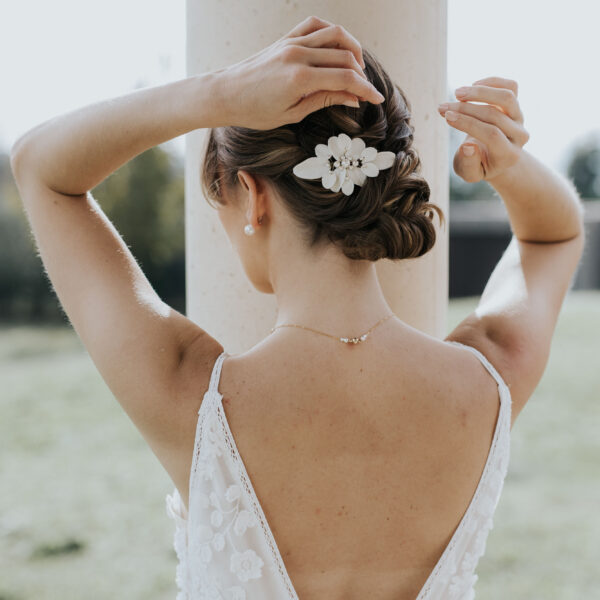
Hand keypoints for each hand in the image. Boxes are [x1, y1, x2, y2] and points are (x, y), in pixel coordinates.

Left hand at [212, 15, 384, 129]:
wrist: (226, 94)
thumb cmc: (255, 111)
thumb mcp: (293, 113)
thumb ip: (324, 100)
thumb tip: (352, 97)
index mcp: (300, 79)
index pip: (345, 78)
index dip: (365, 89)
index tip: (376, 99)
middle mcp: (298, 55)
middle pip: (345, 57)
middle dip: (361, 74)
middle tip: (365, 91)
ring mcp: (291, 43)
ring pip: (335, 35)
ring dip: (352, 49)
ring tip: (356, 68)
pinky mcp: (286, 38)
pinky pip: (316, 25)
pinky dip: (332, 33)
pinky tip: (337, 48)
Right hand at [437, 77, 529, 182]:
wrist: (494, 158)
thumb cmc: (478, 166)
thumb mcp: (469, 173)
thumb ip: (468, 164)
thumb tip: (468, 146)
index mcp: (508, 155)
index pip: (491, 134)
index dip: (468, 123)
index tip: (447, 116)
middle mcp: (519, 135)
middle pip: (494, 115)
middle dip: (465, 109)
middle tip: (443, 108)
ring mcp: (520, 118)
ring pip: (506, 97)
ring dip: (479, 92)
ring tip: (457, 93)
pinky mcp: (516, 105)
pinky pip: (510, 86)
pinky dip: (492, 82)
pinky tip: (473, 86)